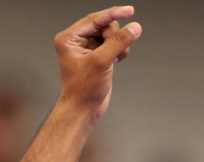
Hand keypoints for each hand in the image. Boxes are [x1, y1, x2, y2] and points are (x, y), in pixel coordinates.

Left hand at [55, 6, 141, 120]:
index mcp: (69, 38)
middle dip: (113, 37)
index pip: (95, 19)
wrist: (83, 109)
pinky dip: (120, 51)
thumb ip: (118, 42)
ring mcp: (88, 48)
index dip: (113, 14)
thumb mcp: (101, 62)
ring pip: (112, 34)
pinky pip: (115, 44)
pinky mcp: (98, 55)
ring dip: (118, 45)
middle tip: (111, 52)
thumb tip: (134, 28)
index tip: (129, 11)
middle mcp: (77, 41)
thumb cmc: (82, 90)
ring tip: (113, 60)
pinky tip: (115, 62)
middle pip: (105, 25)